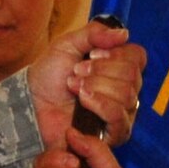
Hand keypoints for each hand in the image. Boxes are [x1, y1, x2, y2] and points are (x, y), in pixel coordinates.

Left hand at [27, 22, 145, 148]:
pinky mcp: (113, 134)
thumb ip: (95, 34)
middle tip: (76, 72)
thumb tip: (124, 34)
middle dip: (100, 71)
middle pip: (132, 75)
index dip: (116, 53)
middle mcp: (125, 90)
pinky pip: (119, 117)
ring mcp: (121, 113)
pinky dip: (100, 104)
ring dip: (95, 86)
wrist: (31, 102)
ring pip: (127, 95)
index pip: (137, 56)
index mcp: (118, 68)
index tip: (92, 54)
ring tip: (74, 87)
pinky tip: (83, 101)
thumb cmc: (49, 75)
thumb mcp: (68, 44)